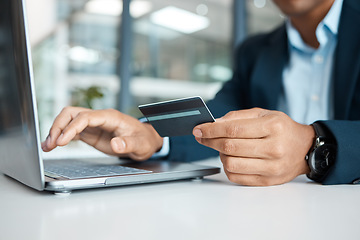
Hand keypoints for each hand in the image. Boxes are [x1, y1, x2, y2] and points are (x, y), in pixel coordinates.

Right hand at [41, 107, 162, 160]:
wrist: (146, 140)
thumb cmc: (144, 140)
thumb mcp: (141, 144)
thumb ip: (129, 144)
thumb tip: (116, 144)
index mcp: (110, 117)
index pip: (86, 117)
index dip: (72, 127)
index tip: (62, 140)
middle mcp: (99, 118)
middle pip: (72, 113)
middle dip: (59, 126)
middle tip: (51, 144)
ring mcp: (94, 125)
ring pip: (69, 120)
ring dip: (57, 131)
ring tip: (47, 146)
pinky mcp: (91, 133)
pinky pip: (72, 131)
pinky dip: (61, 137)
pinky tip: (53, 145)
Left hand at [193, 108, 313, 185]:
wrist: (305, 149)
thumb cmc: (282, 129)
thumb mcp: (264, 114)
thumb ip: (238, 117)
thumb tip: (214, 124)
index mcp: (273, 127)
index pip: (233, 130)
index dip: (211, 130)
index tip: (199, 129)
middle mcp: (274, 148)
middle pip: (229, 147)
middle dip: (210, 141)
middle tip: (202, 137)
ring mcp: (271, 167)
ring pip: (230, 164)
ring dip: (220, 154)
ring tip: (223, 148)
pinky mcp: (267, 181)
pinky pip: (236, 177)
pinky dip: (227, 167)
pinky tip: (231, 159)